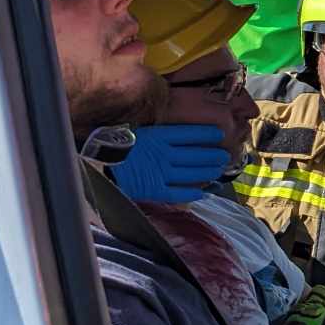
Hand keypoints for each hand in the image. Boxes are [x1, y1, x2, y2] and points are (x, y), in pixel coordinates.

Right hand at [108, 125, 229, 202]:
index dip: (206, 134)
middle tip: (225, 156)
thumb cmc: (117, 146)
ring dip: (207, 172)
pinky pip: (177, 192)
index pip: (188, 134)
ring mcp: (160, 172)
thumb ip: (159, 134)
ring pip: (191, 172)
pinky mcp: (154, 189)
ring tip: (218, 171)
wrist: (100, 165)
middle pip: (195, 154)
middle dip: (212, 155)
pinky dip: (190, 192)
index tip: (219, 134)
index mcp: (158, 137)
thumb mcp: (139, 133)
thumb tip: (177, 134)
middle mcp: (163, 154)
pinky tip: (202, 192)